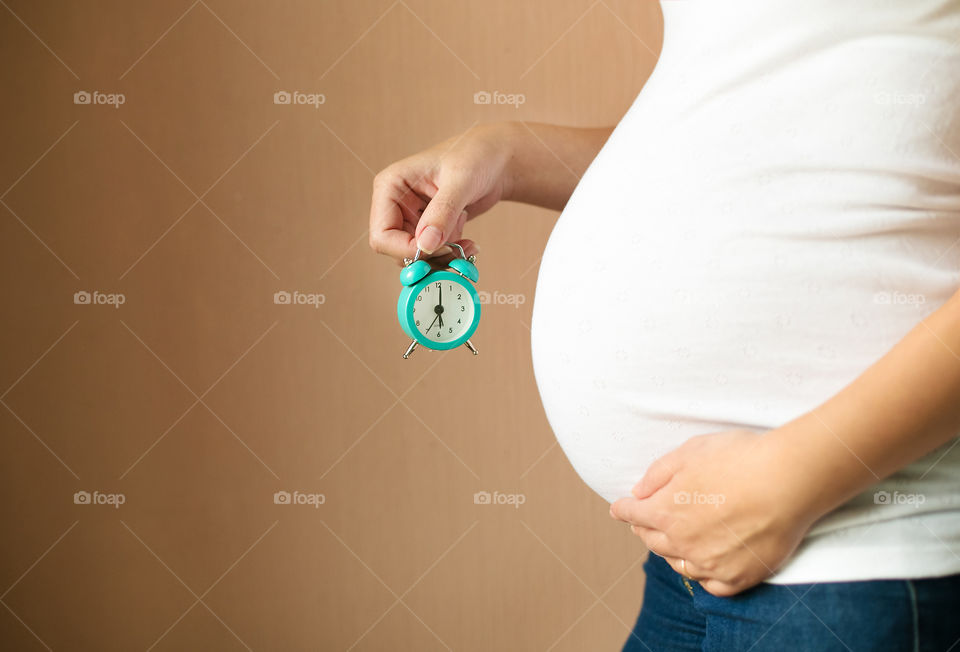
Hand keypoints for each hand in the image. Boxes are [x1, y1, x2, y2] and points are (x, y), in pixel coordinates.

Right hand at [369, 123, 515, 264]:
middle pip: (398, 250)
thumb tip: (425, 245)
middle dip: (429, 256)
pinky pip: (432, 254)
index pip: (382, 235)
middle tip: (457, 251)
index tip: (438, 250)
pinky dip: (450, 254)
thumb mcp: (460, 182)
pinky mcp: (428, 229)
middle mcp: (396, 205)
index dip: (406, 250)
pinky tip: (467, 242)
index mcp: (390, 187)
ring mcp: (412, 219)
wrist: (496, 160)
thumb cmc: (476, 156)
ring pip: (416, 257)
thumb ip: (442, 213)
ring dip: (443, 257)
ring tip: (467, 242)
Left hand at [609, 430, 822, 596]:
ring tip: (673, 541)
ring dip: (671, 551)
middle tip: (644, 522)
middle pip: (652, 540)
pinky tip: (702, 566)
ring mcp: (710, 563)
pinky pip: (711, 585)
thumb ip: (657, 474)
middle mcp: (683, 542)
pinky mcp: (739, 576)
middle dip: (644, 528)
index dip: (623, 508)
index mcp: (665, 511)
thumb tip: (638, 492)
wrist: (788, 480)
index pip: (633, 513)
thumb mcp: (689, 452)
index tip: (618, 508)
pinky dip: (702, 575)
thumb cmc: (739, 458)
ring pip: (679, 564)